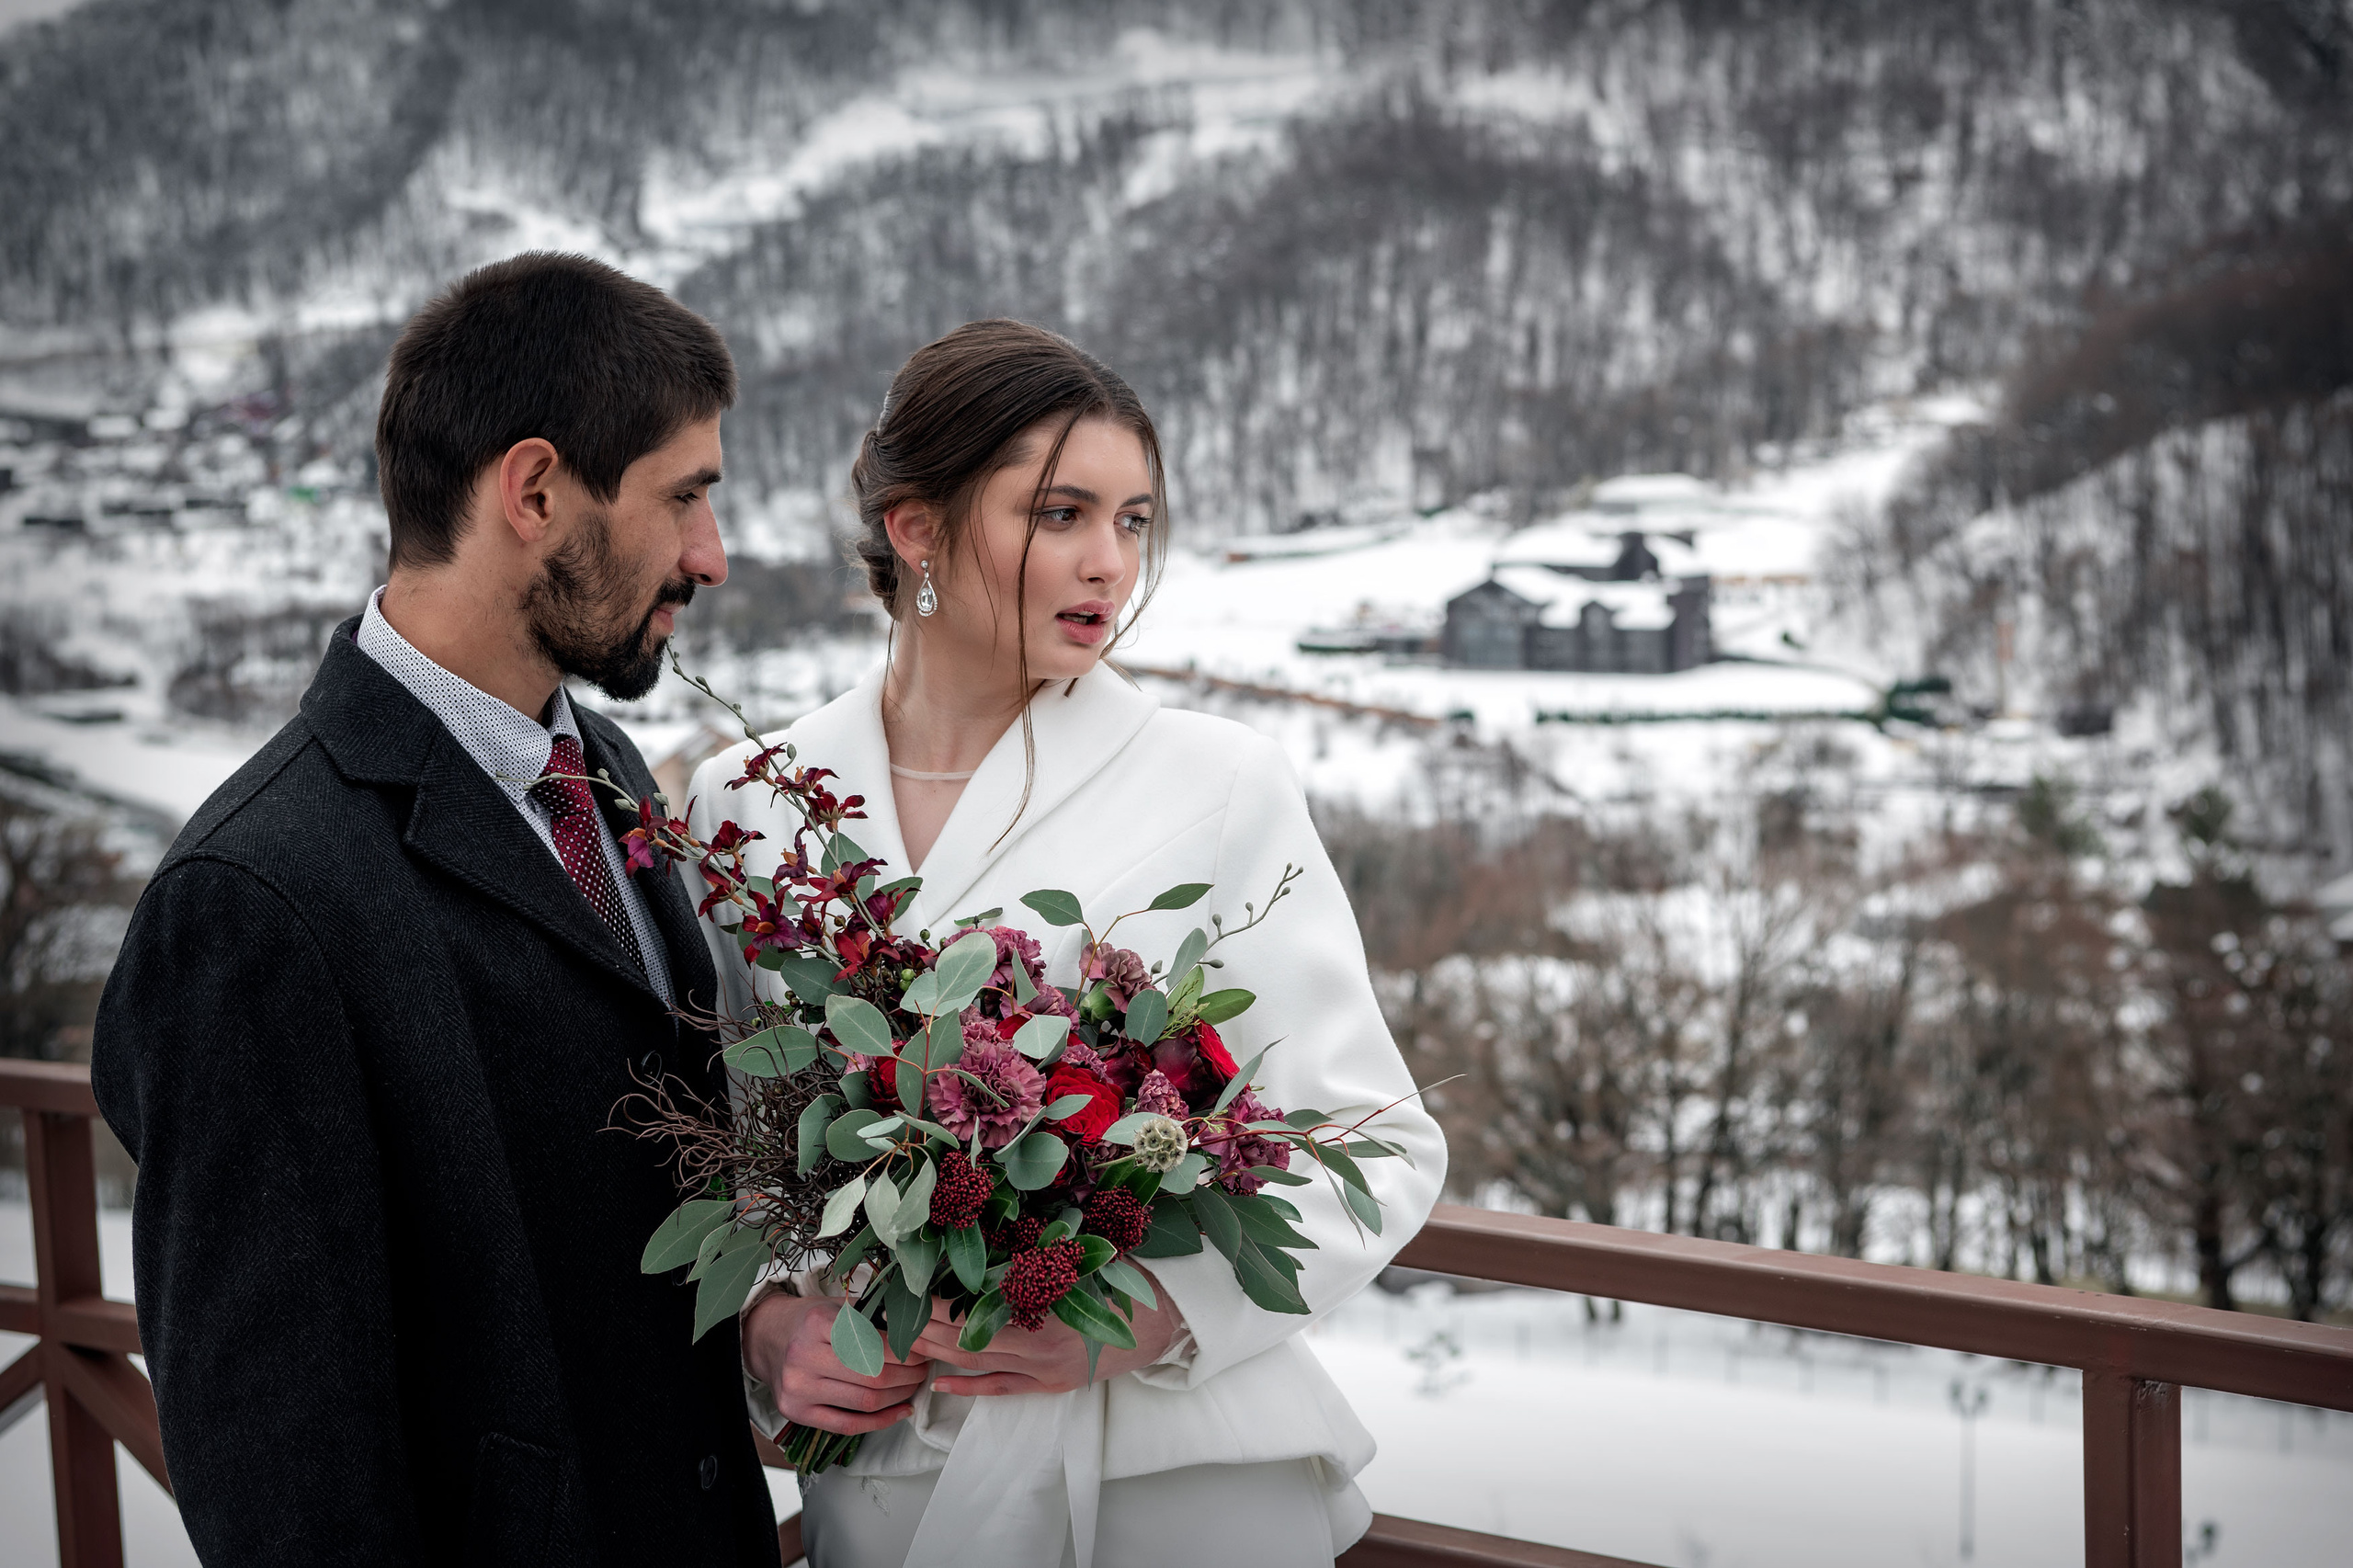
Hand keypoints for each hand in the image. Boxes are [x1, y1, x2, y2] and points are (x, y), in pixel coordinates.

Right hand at [743, 1291, 928, 1434]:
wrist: (766, 1338)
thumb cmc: (809, 1322)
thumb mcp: (837, 1307)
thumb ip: (871, 1318)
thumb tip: (917, 1334)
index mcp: (817, 1324)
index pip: (875, 1344)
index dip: (907, 1352)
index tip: (923, 1351)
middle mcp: (803, 1357)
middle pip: (873, 1376)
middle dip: (908, 1375)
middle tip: (923, 1369)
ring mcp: (797, 1389)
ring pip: (864, 1402)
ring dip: (899, 1397)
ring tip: (913, 1386)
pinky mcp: (796, 1413)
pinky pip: (847, 1425)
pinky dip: (880, 1422)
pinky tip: (900, 1411)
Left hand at [909, 1270, 1179, 1397]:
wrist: (1169, 1320)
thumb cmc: (1128, 1278)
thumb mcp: (1085, 1257)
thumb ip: (1039, 1257)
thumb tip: (991, 1239)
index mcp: (1049, 1306)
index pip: (979, 1303)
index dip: (943, 1297)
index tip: (913, 1283)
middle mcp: (1042, 1344)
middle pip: (970, 1335)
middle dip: (929, 1325)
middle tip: (895, 1313)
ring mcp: (1045, 1369)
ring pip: (980, 1361)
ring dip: (939, 1352)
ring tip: (904, 1342)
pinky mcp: (1051, 1384)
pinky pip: (1002, 1388)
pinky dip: (968, 1387)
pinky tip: (938, 1384)